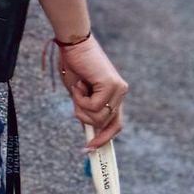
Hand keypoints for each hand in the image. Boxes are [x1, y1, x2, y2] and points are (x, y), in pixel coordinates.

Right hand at [57, 34, 128, 149]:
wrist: (73, 44)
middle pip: (106, 124)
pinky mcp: (112, 85)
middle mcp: (120, 93)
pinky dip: (81, 99)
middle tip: (75, 101)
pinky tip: (80, 84)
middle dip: (86, 119)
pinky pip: (94, 108)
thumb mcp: (79, 94)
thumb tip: (88, 132)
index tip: (88, 150)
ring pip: (98, 118)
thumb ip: (87, 111)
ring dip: (81, 107)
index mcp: (114, 95)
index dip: (103, 139)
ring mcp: (118, 89)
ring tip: (78, 88)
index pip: (115, 125)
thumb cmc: (74, 65)